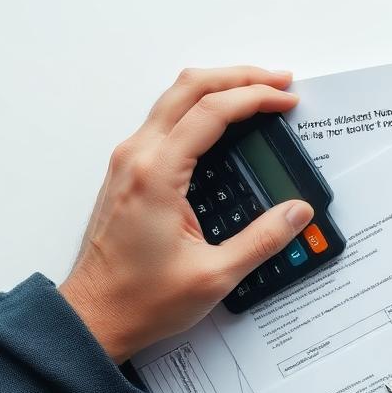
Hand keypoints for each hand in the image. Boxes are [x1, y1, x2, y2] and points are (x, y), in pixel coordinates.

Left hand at [60, 66, 313, 361]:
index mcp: (157, 174)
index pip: (212, 112)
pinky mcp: (128, 171)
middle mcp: (137, 157)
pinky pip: (165, 119)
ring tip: (256, 94)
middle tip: (278, 81)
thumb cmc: (140, 299)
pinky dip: (199, 109)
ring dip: (217, 88)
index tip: (286, 100)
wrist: (94, 316)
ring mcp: (128, 161)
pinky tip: (223, 122)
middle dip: (239, 77)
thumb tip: (297, 213)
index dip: (256, 98)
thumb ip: (263, 239)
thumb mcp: (215, 275)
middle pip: (189, 87)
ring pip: (174, 98)